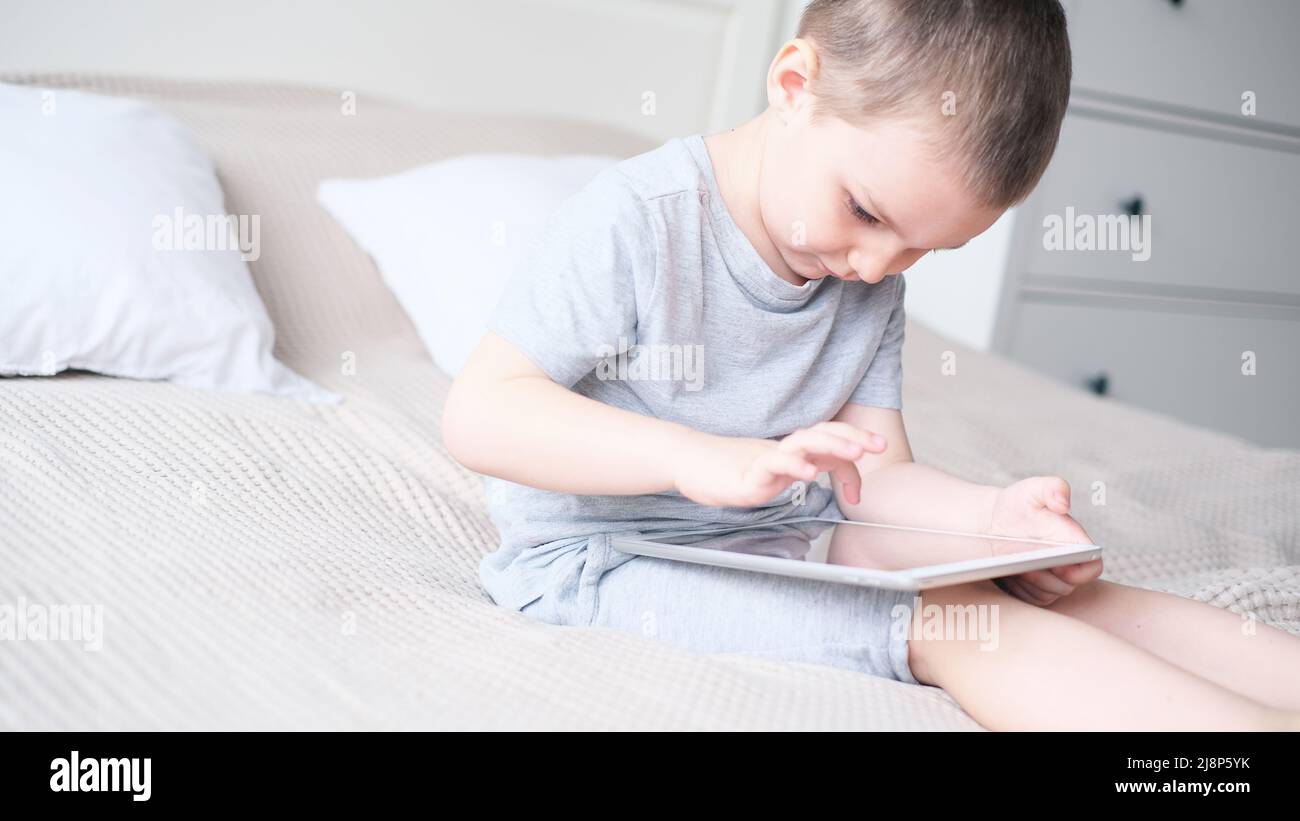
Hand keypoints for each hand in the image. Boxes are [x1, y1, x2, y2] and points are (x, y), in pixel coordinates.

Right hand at [673, 422, 885, 508]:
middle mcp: (781, 451)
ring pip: (803, 445)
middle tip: (879, 445)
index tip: (875, 456)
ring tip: (856, 452)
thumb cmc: (723, 467)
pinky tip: (808, 473)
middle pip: (822, 435)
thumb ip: (795, 467)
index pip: (827, 441)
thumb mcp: (769, 470)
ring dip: (833, 447)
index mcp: (789, 450)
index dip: (852, 447)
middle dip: (853, 438)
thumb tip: (823, 466)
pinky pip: (772, 466)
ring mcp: (764, 461)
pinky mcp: (746, 475)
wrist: (684, 460)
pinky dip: (792, 466)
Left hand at [983, 476, 1102, 605]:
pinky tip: (1007, 574)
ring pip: (1049, 594)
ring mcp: (1051, 580)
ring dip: (1031, 583)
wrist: (992, 522)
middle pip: (1068, 585)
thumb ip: (1052, 488)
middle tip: (1025, 564)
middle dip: (1046, 577)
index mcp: (1075, 543)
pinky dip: (1020, 590)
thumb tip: (1063, 503)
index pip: (1092, 567)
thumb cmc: (1017, 505)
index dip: (1079, 572)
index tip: (1057, 564)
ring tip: (1014, 567)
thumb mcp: (1032, 489)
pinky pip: (1032, 600)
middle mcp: (1067, 564)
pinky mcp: (1034, 591)